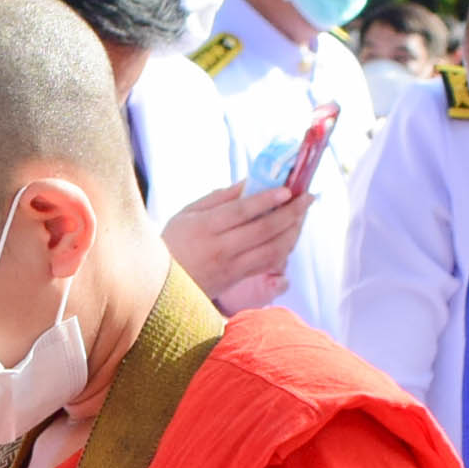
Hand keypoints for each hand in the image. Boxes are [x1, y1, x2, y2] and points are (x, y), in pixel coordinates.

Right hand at [159, 181, 308, 314]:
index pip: (241, 212)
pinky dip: (285, 248)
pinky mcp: (238, 279)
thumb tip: (251, 182)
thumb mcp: (188, 213)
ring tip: (303, 213)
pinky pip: (268, 263)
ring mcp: (231, 267)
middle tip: (308, 196)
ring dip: (293, 231)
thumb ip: (221, 198)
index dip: (267, 200)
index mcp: (205, 228)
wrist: (160, 285)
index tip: (288, 189)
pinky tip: (292, 233)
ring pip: (272, 250)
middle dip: (291, 212)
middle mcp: (221, 249)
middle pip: (264, 230)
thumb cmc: (174, 241)